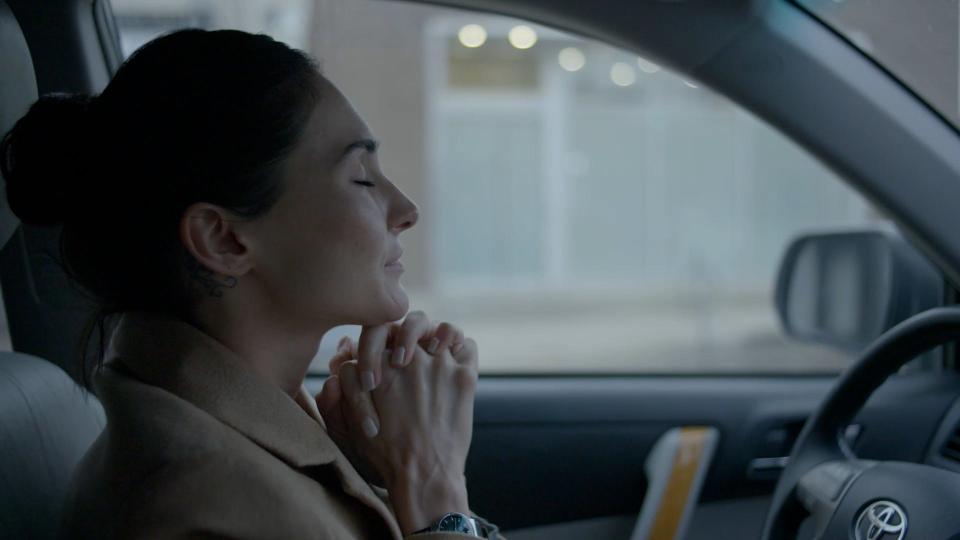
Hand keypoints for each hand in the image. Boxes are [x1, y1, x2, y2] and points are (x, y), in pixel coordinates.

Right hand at [315, 312, 464, 480]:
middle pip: (410, 323)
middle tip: (408, 355)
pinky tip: (453, 362)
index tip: (385, 359)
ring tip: (434, 351)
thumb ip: (343, 389)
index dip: (378, 341)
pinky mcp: (464, 375)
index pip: (377, 329)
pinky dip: (460, 348)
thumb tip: (342, 361)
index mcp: (378, 366)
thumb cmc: (386, 453)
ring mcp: (439, 364)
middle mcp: (409, 359)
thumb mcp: (351, 420)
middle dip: (408, 334)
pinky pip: (466, 344)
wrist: (424, 475)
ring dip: (436, 336)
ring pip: (440, 328)